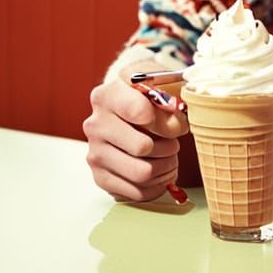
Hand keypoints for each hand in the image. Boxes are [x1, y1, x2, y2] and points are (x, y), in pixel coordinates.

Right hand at [83, 76, 187, 201]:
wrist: (127, 110)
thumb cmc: (148, 94)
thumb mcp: (160, 80)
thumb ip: (171, 92)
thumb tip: (176, 119)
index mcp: (108, 95)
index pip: (140, 112)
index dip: (166, 120)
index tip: (177, 121)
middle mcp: (96, 124)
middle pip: (143, 147)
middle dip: (169, 146)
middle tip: (174, 141)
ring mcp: (95, 152)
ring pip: (142, 173)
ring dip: (166, 166)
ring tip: (170, 155)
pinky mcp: (101, 176)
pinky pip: (137, 192)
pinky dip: (157, 184)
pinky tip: (161, 170)